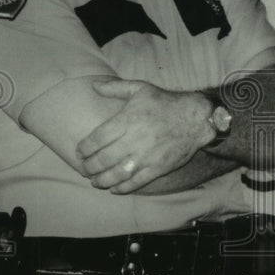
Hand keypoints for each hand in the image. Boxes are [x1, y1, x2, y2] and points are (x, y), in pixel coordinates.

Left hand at [76, 79, 211, 193]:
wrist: (196, 118)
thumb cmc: (165, 102)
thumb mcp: (140, 88)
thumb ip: (115, 88)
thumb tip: (93, 86)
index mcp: (127, 120)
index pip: (96, 140)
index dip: (83, 149)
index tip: (79, 153)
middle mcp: (134, 140)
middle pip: (102, 160)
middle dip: (88, 167)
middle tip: (84, 169)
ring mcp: (146, 156)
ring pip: (116, 174)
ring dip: (101, 180)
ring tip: (95, 181)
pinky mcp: (157, 168)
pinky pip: (135, 182)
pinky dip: (122, 188)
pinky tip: (114, 188)